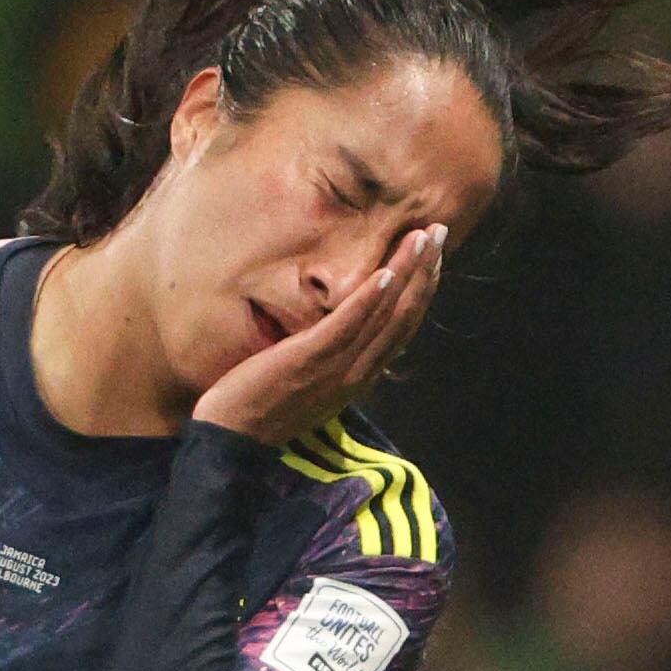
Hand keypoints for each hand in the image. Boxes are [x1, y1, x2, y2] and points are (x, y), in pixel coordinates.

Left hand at [192, 225, 444, 444]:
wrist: (231, 440)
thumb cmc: (264, 407)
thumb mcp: (309, 383)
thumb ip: (332, 358)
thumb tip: (343, 331)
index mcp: (358, 378)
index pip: (402, 329)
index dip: (422, 291)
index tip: (435, 259)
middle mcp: (356, 374)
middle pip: (402, 317)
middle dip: (425, 272)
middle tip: (439, 231)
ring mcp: (336, 369)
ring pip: (384, 316)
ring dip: (407, 273)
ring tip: (422, 238)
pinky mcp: (309, 360)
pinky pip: (347, 326)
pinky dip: (370, 299)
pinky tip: (385, 273)